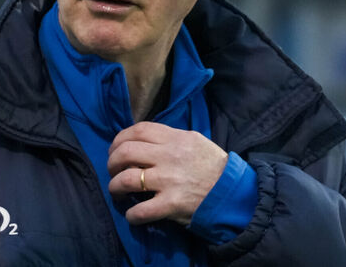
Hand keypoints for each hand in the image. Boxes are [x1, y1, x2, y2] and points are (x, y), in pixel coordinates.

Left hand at [107, 121, 227, 225]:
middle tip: (113, 170)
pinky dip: (132, 215)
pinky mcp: (171, 204)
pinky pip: (142, 210)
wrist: (232, 192)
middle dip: (112, 162)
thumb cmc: (212, 166)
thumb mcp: (195, 141)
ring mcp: (169, 180)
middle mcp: (169, 156)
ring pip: (127, 180)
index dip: (120, 138)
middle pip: (126, 152)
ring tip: (116, 191)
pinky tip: (132, 215)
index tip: (115, 148)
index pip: (139, 129)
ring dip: (115, 187)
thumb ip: (170, 138)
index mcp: (176, 138)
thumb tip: (143, 140)